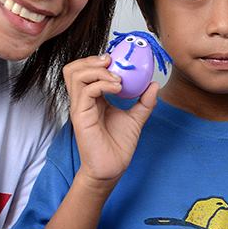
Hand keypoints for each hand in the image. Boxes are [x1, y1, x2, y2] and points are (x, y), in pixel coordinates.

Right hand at [63, 54, 157, 184]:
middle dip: (92, 60)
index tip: (118, 60)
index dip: (98, 60)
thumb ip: (144, 101)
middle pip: (73, 68)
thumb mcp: (136, 118)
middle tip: (112, 63)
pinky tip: (117, 89)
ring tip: (117, 80)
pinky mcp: (80, 116)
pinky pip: (86, 91)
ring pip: (75, 74)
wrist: (112, 168)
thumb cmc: (118, 146)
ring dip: (98, 71)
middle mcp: (83, 100)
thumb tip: (154, 84)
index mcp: (93, 98)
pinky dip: (102, 84)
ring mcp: (79, 107)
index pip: (85, 70)